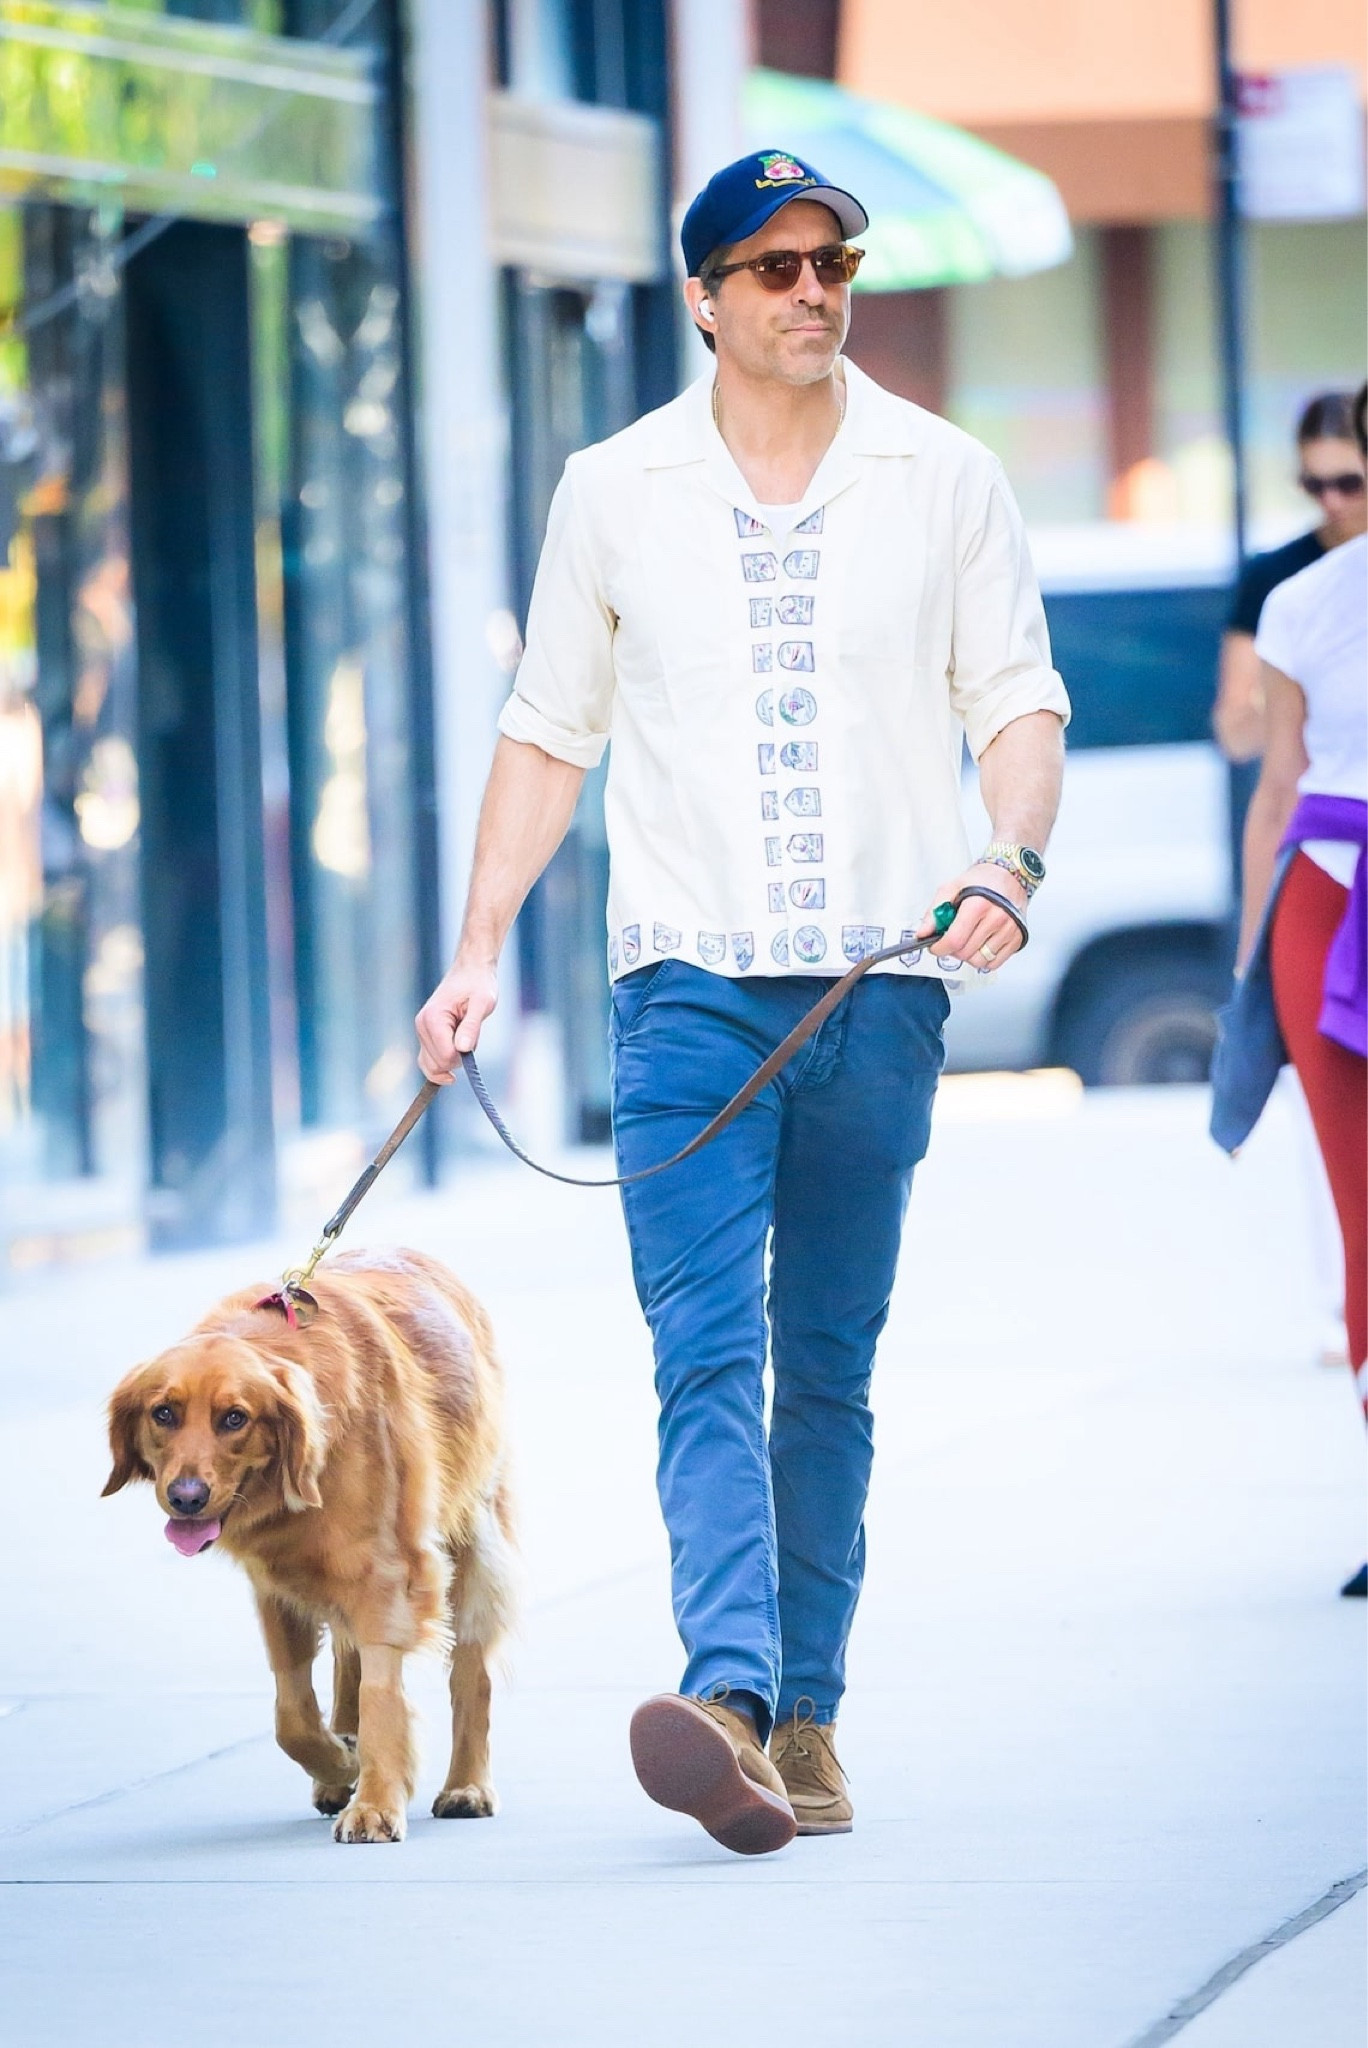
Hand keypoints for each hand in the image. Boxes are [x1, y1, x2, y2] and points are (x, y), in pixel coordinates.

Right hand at [415, 954, 498, 1081]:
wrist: (470, 972)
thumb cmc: (478, 985)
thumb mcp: (482, 1003)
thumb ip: (472, 1026)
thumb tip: (463, 1049)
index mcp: (433, 1018)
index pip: (446, 1056)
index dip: (464, 1056)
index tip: (473, 1040)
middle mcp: (422, 1025)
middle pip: (438, 1064)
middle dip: (458, 1059)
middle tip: (470, 1038)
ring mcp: (421, 1031)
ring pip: (432, 1065)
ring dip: (452, 1060)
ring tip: (463, 1039)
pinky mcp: (425, 1034)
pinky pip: (428, 1060)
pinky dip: (442, 1064)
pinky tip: (455, 1060)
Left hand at [916, 863, 1027, 973]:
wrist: (1010, 875)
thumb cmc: (982, 880)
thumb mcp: (952, 888)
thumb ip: (934, 912)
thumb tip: (923, 933)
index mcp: (977, 905)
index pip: (954, 940)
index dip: (939, 948)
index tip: (936, 947)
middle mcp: (996, 919)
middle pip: (965, 953)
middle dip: (952, 950)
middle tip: (952, 939)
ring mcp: (1009, 930)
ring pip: (980, 961)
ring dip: (969, 956)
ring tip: (968, 940)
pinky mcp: (1018, 938)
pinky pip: (995, 963)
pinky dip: (985, 959)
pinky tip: (981, 945)